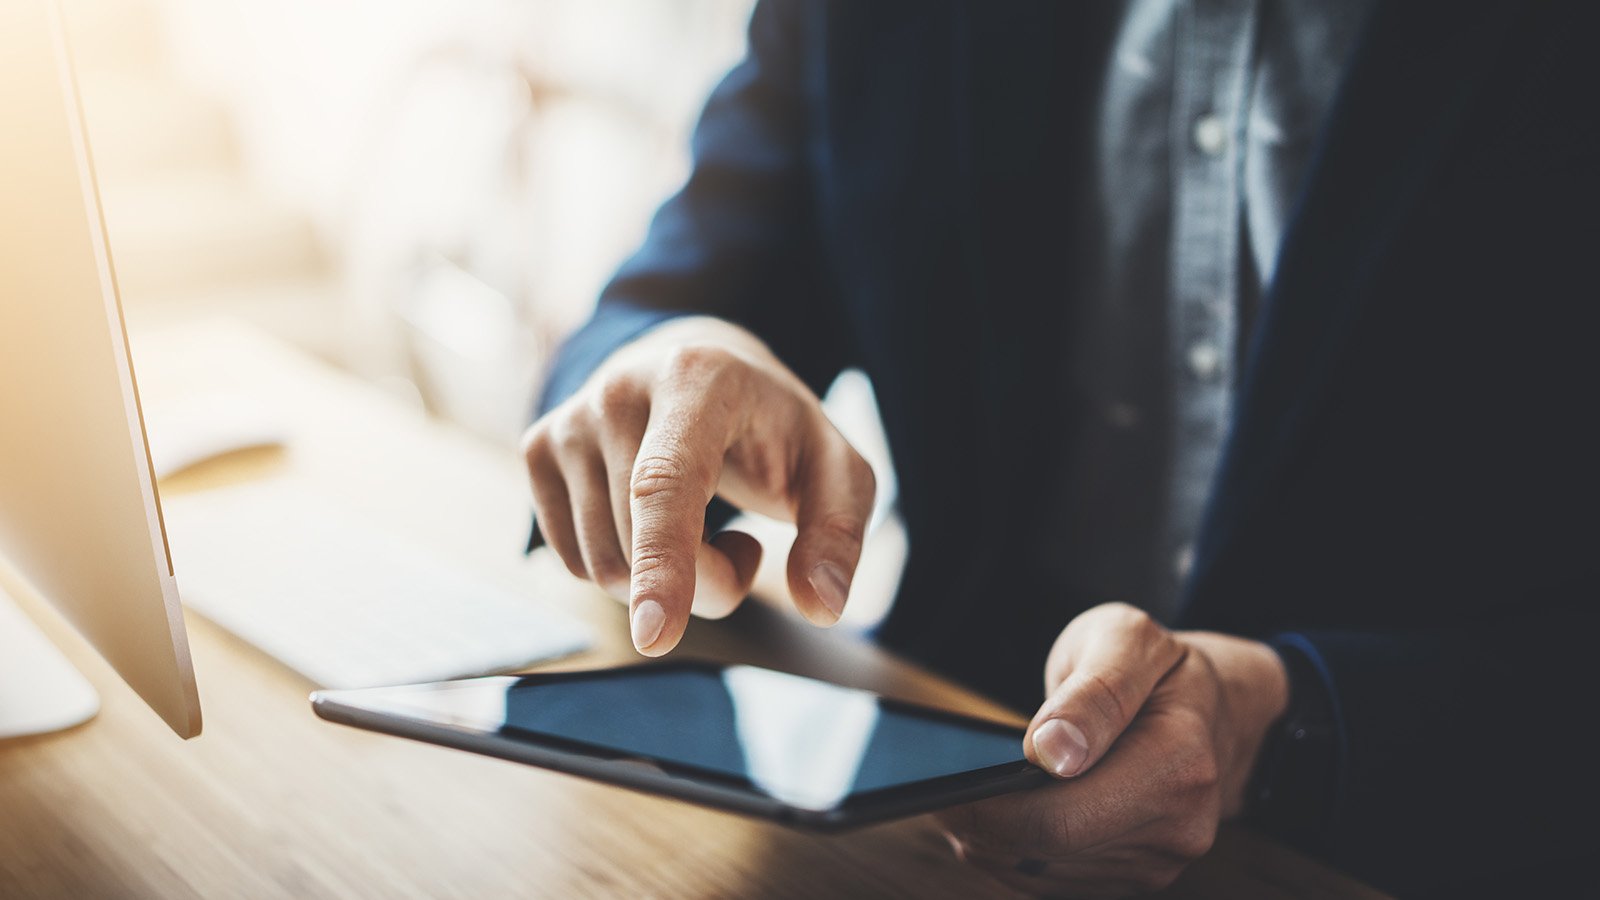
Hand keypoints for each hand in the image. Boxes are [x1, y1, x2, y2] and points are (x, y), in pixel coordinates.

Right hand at [521, 316, 874, 654]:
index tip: (656, 635)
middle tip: (745, 550)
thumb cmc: (775, 427)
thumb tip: (822, 605)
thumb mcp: (836, 469)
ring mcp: (569, 419)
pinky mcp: (537, 450)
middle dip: (704, 587)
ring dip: (664, 581)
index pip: (665, 484)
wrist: (700, 366)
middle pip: (639, 546)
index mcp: (696, 378)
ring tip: (702, 522)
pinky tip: (657, 522)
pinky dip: (624, 569)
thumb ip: (840, 533)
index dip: (664, 561)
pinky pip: (573, 562)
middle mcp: (618, 390)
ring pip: (600, 566)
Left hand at [938, 603, 1288, 897]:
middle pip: (1045, 851)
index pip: (1062, 817)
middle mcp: (1178, 827)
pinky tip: (990, 815)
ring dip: (990, 840)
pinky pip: (1050, 879)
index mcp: (1180, 762)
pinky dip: (1012, 850)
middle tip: (929, 786)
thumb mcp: (1126, 640)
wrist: (1212, 708)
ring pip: (1040, 872)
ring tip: (957, 793)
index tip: (940, 780)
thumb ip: (1093, 693)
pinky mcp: (1131, 877)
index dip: (990, 807)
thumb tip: (1050, 750)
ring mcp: (1157, 861)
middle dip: (979, 823)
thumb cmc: (1159, 666)